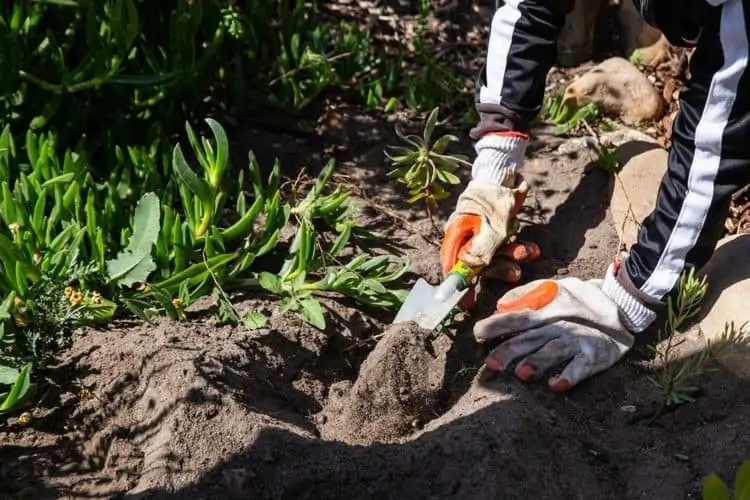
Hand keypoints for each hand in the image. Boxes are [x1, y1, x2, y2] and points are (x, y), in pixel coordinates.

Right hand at [440, 176, 538, 310]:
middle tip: (515, 274)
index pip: (452, 268)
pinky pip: (505, 246)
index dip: (458, 287)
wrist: (504, 172)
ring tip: (528, 253)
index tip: (466, 303)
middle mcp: (466, 238)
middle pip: (476, 265)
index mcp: (456, 237)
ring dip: (512, 258)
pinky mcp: (496, 231)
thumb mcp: (489, 228)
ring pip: (495, 256)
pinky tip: (531, 249)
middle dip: (498, 270)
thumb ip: (480, 252)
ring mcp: (481, 235)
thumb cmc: (492, 199)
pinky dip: (518, 248)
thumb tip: (469, 275)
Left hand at [474, 262, 656, 391]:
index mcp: (546, 311)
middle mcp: (558, 326)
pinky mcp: (595, 355)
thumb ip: (527, 294)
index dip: (496, 325)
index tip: (477, 334)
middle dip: (510, 350)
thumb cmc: (580, 300)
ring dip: (538, 362)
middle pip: (530, 339)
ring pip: (553, 352)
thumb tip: (501, 304)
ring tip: (522, 374)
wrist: (623, 306)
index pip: (517, 317)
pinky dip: (570, 377)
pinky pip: (581, 367)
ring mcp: (577, 341)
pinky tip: (556, 386)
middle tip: (492, 364)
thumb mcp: (555, 288)